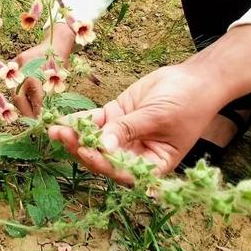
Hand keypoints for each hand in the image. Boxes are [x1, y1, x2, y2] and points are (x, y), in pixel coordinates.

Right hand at [12, 23, 74, 116]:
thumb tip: (42, 115)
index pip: (35, 101)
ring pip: (13, 90)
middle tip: (32, 118)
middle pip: (18, 98)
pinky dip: (18, 90)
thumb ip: (49, 98)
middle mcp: (23, 71)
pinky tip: (25, 97)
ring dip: (20, 101)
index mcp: (36, 77)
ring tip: (29, 109)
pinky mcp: (14, 62)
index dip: (36, 113)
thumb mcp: (58, 81)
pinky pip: (12, 80)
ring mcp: (16, 66)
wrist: (56, 41)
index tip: (39, 121)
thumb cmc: (59, 63)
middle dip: (24, 110)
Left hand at [48, 25, 250, 183]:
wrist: (195, 79)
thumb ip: (129, 129)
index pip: (122, 171)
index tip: (85, 152)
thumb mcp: (158, 116)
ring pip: (94, 140)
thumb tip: (103, 144)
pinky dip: (79, 121)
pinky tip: (61, 121)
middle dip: (81, 148)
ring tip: (54, 130)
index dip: (102, 164)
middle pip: (103, 157)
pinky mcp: (115, 117)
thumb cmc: (188, 102)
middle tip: (62, 137)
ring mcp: (122, 136)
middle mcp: (134, 154)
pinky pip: (94, 122)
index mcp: (152, 165)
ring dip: (75, 136)